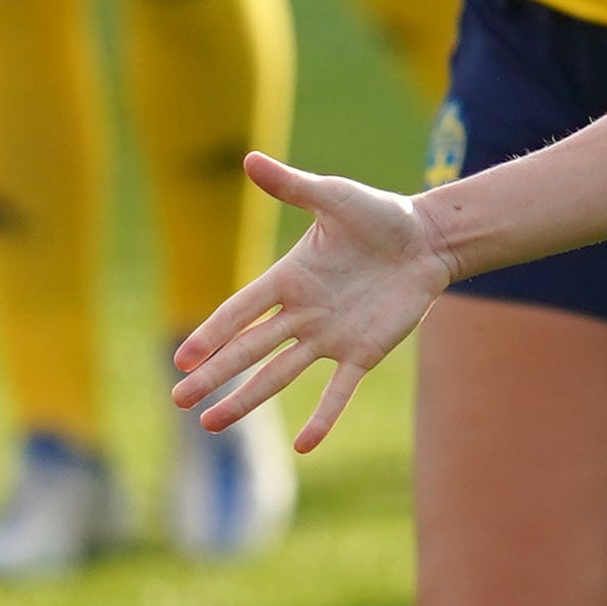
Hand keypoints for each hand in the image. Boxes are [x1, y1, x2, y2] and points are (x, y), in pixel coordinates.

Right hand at [171, 156, 456, 451]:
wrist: (427, 240)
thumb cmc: (379, 215)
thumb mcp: (333, 197)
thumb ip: (293, 187)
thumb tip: (250, 159)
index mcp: (288, 278)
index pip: (241, 310)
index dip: (213, 332)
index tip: (183, 356)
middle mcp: (301, 313)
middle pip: (248, 349)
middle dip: (214, 374)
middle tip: (178, 399)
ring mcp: (329, 337)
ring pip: (278, 375)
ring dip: (247, 399)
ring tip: (212, 423)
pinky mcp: (362, 353)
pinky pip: (338, 391)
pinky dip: (323, 417)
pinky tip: (304, 445)